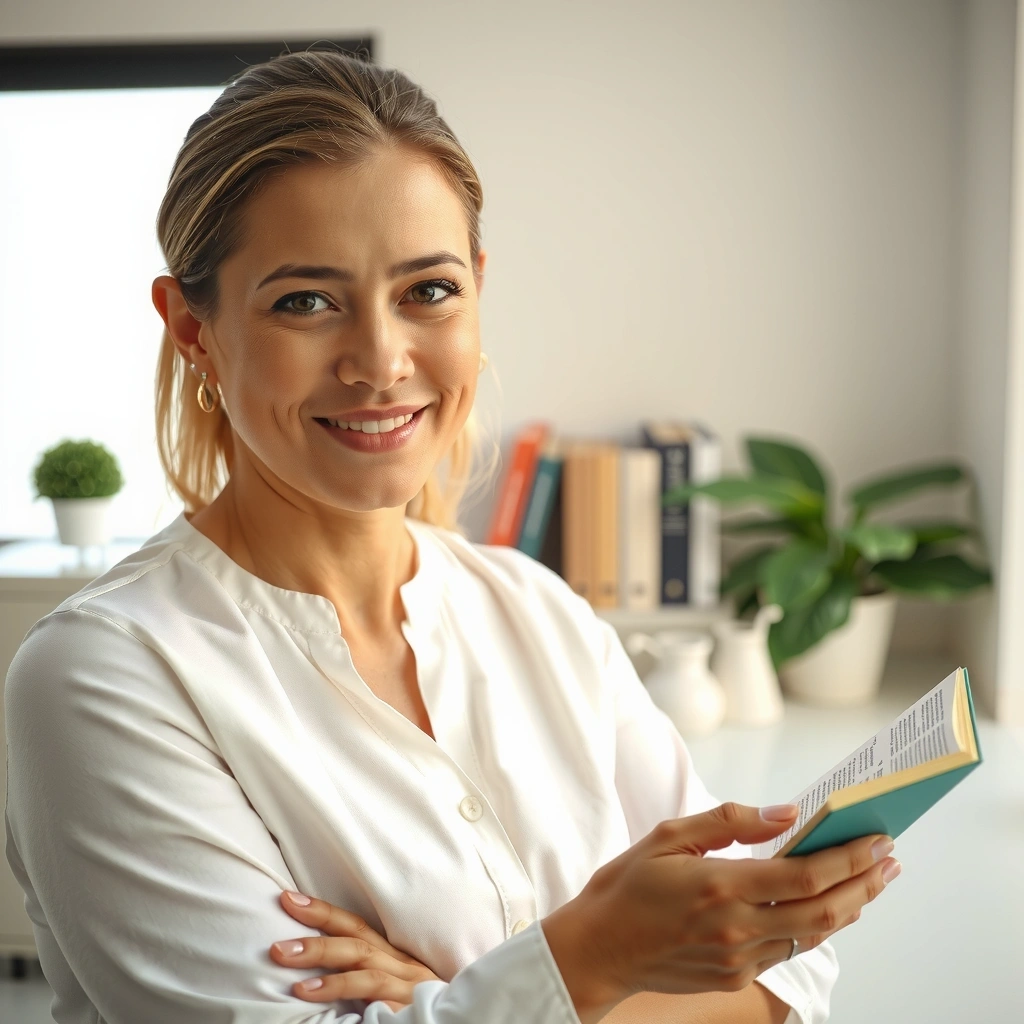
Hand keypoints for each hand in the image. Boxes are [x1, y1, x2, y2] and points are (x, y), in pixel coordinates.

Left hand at [269, 890, 441, 1009]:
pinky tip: (311, 994)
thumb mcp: (395, 990)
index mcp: (397, 958)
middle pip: (358, 938)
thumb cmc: (424, 1010)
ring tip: (287, 967)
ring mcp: (408, 987)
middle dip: (318, 929)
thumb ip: (366, 977)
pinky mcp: (410, 1009)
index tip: (289, 899)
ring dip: (323, 960)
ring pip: (364, 965)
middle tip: (280, 932)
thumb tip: (317, 970)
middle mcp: (403, 966)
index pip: (358, 926)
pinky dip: (341, 991)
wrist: (466, 1022)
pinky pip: (374, 997)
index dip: (323, 911)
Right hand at [542, 802, 897, 1016]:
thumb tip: (786, 813)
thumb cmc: (628, 885)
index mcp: (721, 886)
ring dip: (849, 907)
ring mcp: (738, 959)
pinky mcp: (734, 977)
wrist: (598, 949)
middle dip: (865, 884)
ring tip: (870, 881)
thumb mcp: (668, 836)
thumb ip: (729, 821)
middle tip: (890, 860)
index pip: (806, 874)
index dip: (850, 858)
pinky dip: (814, 924)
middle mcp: (737, 929)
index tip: (878, 840)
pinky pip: (787, 949)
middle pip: (824, 910)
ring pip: (812, 935)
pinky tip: (824, 905)